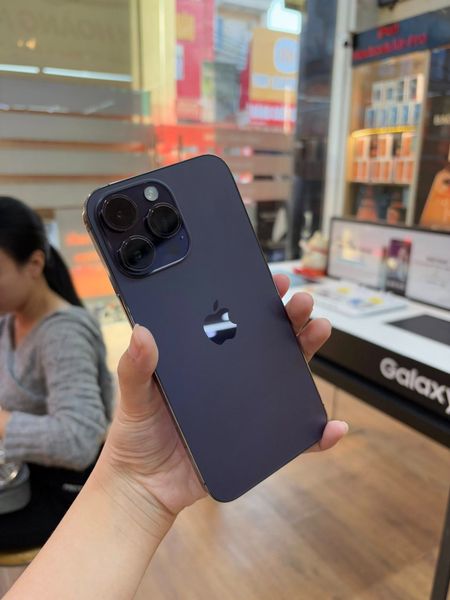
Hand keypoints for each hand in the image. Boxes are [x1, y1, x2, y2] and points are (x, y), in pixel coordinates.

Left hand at [100, 275, 347, 518]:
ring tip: (320, 329)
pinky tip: (333, 427)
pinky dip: (317, 433)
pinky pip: (293, 436)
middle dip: (289, 316)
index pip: (235, 323)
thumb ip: (135, 369)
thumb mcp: (132, 398)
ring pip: (286, 375)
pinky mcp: (258, 439)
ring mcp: (248, 406)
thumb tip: (141, 332)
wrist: (145, 487)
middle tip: (301, 301)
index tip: (270, 280)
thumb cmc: (137, 436)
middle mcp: (231, 377)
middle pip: (268, 341)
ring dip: (308, 350)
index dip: (255, 299)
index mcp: (205, 360)